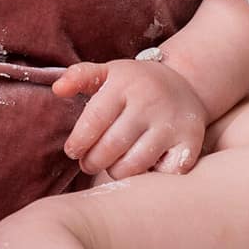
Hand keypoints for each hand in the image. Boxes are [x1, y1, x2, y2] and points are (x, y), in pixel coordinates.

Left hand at [53, 59, 209, 179]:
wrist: (185, 84)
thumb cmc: (135, 83)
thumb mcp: (108, 72)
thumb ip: (79, 76)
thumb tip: (57, 88)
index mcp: (124, 84)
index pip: (93, 120)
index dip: (79, 142)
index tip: (73, 152)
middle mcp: (150, 102)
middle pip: (112, 146)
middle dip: (93, 161)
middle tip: (88, 164)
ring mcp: (171, 123)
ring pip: (135, 164)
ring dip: (116, 172)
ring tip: (111, 167)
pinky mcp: (190, 141)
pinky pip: (164, 173)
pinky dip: (150, 177)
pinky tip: (141, 169)